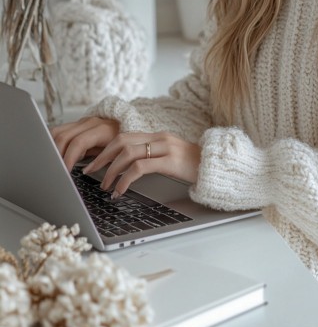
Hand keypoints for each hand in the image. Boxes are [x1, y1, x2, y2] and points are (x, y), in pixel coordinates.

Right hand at [51, 117, 119, 171]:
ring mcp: (81, 122)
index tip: (65, 171)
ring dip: (52, 148)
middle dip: (56, 155)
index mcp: (101, 129)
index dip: (69, 158)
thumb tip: (84, 172)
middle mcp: (89, 123)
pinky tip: (54, 154)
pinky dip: (53, 142)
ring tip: (53, 163)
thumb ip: (101, 160)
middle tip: (55, 170)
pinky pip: (59, 131)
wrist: (129, 126)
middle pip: (63, 136)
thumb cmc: (123, 142)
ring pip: (57, 131)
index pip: (79, 142)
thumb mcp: (116, 153)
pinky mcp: (77, 124)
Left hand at [82, 130, 200, 197]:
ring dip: (111, 170)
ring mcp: (165, 147)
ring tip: (105, 186)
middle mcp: (159, 137)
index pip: (123, 136)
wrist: (218, 167)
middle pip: (121, 141)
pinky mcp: (170, 160)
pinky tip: (120, 190)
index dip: (105, 148)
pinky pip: (140, 168)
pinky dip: (125, 179)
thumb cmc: (194, 166)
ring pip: (127, 153)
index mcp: (157, 135)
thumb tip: (127, 168)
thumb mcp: (169, 157)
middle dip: (102, 157)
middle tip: (90, 172)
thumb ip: (152, 156)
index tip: (93, 161)